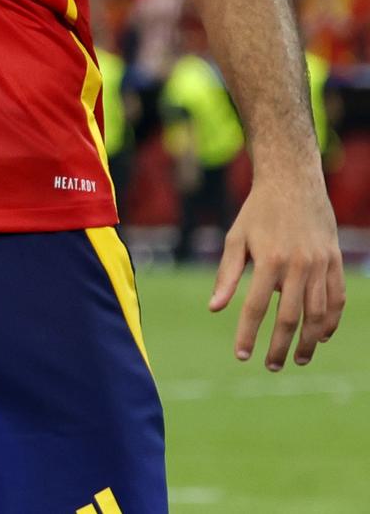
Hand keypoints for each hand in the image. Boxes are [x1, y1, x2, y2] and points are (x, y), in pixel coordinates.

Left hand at [209, 167, 346, 368]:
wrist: (293, 184)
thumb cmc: (257, 213)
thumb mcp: (235, 239)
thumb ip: (226, 275)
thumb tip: (214, 308)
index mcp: (269, 261)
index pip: (255, 307)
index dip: (247, 334)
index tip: (241, 355)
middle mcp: (298, 266)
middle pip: (290, 317)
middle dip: (280, 346)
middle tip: (271, 367)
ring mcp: (320, 265)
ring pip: (318, 313)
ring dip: (308, 340)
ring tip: (298, 358)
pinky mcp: (334, 262)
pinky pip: (337, 298)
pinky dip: (331, 321)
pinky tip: (321, 336)